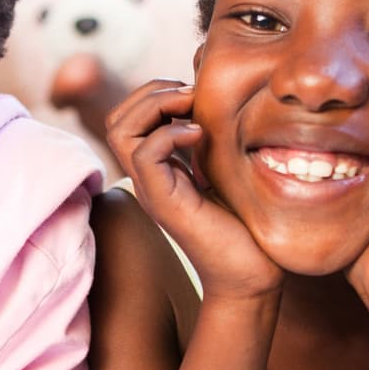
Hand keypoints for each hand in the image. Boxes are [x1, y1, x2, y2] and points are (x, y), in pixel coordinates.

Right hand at [106, 79, 281, 302]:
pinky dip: (170, 133)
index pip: (128, 118)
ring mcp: (152, 190)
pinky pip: (145, 154)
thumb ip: (215, 143)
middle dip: (150, 92)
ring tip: (192, 108)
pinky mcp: (164, 203)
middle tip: (191, 95)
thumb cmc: (248, 227)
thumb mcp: (228, 171)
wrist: (252, 277)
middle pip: (116, 119)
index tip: (195, 95)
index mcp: (160, 169)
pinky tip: (201, 135)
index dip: (155, 93)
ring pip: (120, 131)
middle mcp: (148, 178)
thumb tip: (218, 103)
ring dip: (155, 105)